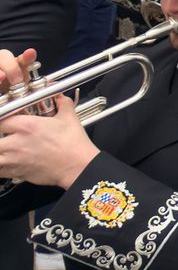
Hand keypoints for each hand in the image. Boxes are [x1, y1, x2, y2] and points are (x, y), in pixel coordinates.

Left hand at [0, 50, 98, 187]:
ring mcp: (15, 160)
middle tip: (5, 137)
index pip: (1, 120)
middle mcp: (16, 143)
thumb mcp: (69, 117)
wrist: (77, 166)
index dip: (2, 120)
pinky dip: (2, 167)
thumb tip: (59, 96)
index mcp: (27, 126)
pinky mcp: (17, 173)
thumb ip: (61, 103)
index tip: (6, 121)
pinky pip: (0, 171)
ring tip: (5, 151)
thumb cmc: (73, 144)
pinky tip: (7, 163)